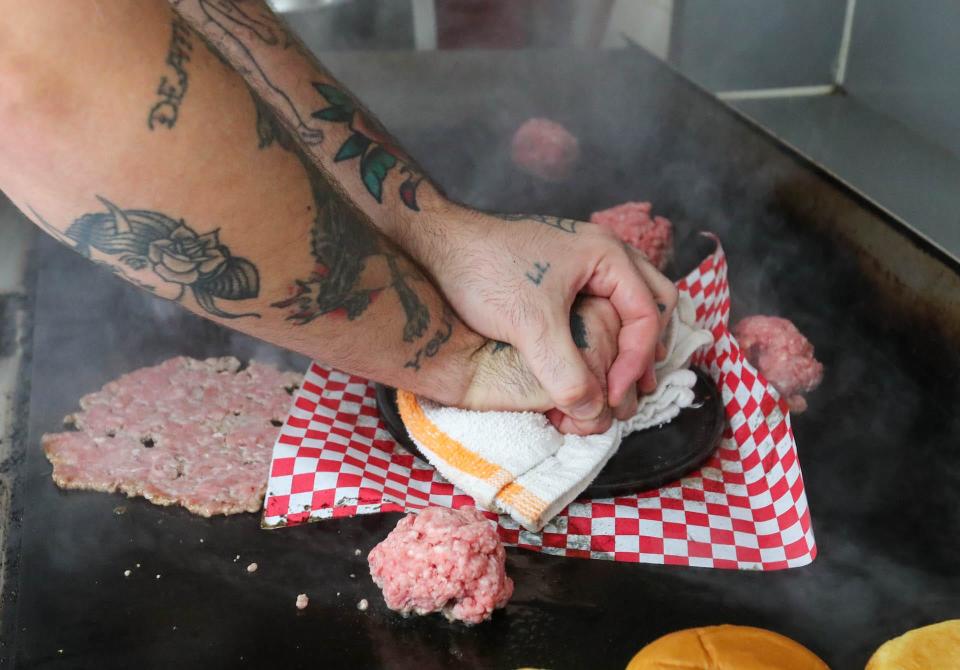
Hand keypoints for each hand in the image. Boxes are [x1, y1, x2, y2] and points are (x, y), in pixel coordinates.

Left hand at [411, 205, 677, 433]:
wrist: (434, 244)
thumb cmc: (483, 272)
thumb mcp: (530, 326)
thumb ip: (566, 371)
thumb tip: (594, 412)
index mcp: (606, 253)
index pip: (648, 313)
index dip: (637, 360)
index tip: (615, 396)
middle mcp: (601, 251)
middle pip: (652, 300)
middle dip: (647, 346)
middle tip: (634, 387)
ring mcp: (580, 259)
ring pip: (627, 301)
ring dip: (629, 340)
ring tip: (616, 380)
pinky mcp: (558, 273)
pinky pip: (601, 302)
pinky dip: (605, 332)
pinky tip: (585, 360)